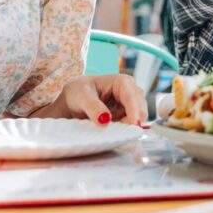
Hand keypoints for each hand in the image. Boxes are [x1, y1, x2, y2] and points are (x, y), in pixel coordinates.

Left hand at [33, 75, 147, 124]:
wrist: (72, 100)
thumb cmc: (78, 92)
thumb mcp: (82, 97)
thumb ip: (93, 107)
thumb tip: (105, 120)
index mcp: (122, 81)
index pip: (132, 96)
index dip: (134, 110)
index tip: (134, 124)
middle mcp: (130, 90)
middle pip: (140, 106)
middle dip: (133, 119)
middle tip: (119, 130)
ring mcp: (130, 103)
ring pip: (138, 116)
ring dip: (129, 124)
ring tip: (113, 129)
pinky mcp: (126, 114)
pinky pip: (131, 123)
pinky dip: (125, 128)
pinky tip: (114, 129)